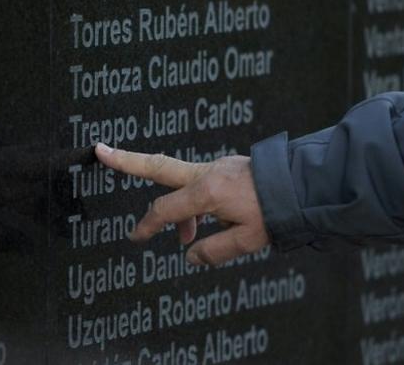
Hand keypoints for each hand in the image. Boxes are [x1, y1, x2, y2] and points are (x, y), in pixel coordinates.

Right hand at [95, 143, 269, 265]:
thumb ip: (214, 250)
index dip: (147, 225)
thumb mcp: (247, 240)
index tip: (135, 237)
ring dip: (175, 205)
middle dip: (127, 160)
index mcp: (207, 193)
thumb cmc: (277, 212)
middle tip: (100, 150)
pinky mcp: (225, 167)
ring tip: (185, 235)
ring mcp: (215, 166)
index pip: (165, 210)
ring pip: (180, 181)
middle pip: (157, 166)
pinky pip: (199, 184)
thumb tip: (190, 254)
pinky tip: (207, 221)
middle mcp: (206, 174)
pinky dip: (195, 202)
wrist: (303, 184)